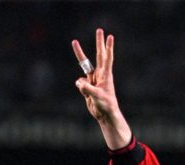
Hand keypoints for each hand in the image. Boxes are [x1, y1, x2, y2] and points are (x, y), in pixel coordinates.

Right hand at [73, 29, 131, 148]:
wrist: (105, 115)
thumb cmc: (106, 106)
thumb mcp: (97, 97)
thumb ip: (87, 89)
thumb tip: (78, 82)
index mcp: (106, 75)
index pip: (107, 58)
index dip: (108, 47)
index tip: (110, 36)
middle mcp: (100, 75)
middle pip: (98, 55)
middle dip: (99, 42)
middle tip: (100, 30)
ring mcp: (94, 79)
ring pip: (84, 65)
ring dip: (79, 53)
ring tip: (74, 41)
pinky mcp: (88, 86)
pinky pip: (80, 82)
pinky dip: (80, 87)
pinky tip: (85, 93)